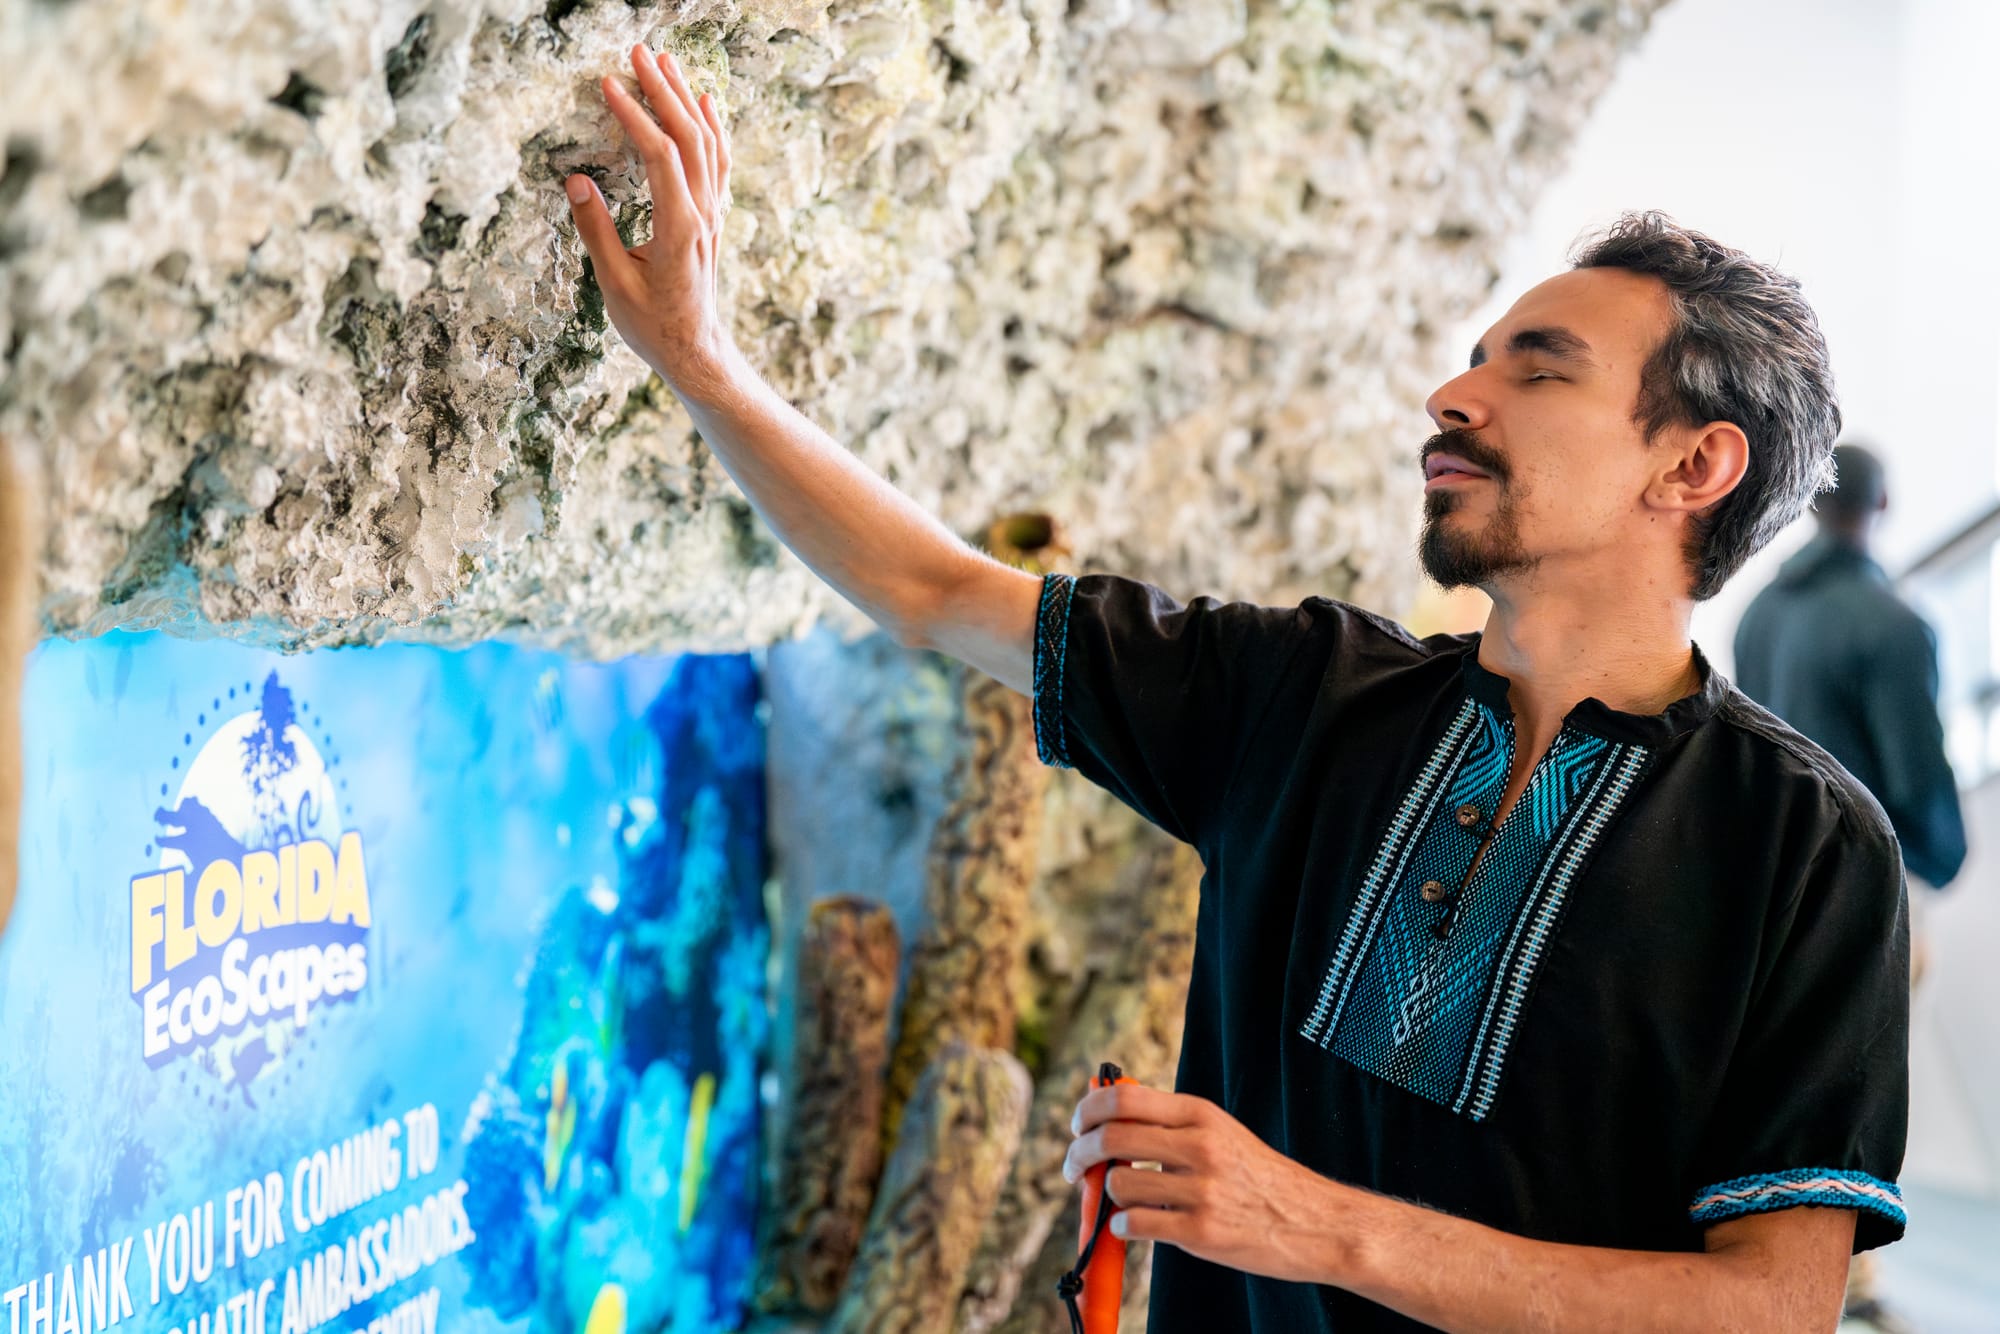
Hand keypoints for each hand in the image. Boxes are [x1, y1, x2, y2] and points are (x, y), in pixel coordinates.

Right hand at [565, 44, 734, 391]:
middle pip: (689, 137)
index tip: (608, 84)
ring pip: (708, 144)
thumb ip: (595, 230)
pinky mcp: (713, 218)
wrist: (695, 350)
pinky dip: (712, 126)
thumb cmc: (652, 325)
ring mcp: (713, 215)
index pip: (659, 156)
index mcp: (677, 228)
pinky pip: (718, 161)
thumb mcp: (613, 285)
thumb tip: (576, 180)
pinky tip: (704, 102)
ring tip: (665, 63)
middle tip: (638, 53)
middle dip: (663, 90)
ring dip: (686, 100)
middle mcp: (703, 215)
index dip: (634, 116)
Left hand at [1064, 1081, 1341, 1285]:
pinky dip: (1123, 1227)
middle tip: (1073, 1167)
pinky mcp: (1201, 1231)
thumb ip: (1169, 1122)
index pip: (1125, 1098)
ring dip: (1109, 1195)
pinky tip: (1134, 1225)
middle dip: (1079, 1153)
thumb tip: (1106, 1111)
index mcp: (1201, 1115)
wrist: (1315, 1221)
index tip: (1078, 1126)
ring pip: (1119, 1184)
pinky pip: (1135, 1224)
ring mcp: (1201, 1190)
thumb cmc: (1258, 1177)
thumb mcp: (1220, 1131)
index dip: (1088, 1110)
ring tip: (1124, 1202)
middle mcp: (1199, 1146)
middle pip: (1111, 1137)